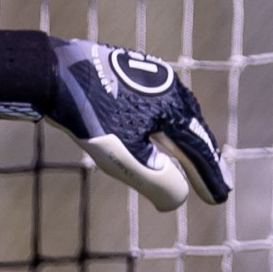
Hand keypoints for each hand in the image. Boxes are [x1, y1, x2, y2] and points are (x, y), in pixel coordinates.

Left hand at [0, 41, 230, 211]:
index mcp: (175, 109)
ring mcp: (151, 76)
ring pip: (176, 116)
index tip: (219, 199)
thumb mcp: (123, 156)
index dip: (209, 177)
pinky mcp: (130, 71)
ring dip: (186, 140)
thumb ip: (155, 180)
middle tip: (218, 182)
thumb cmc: (88, 116)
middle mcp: (170, 88)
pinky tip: (159, 129)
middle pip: (193, 131)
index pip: (199, 151)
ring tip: (193, 157)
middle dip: (204, 159)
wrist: (53, 73)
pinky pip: (158, 105)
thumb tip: (178, 200)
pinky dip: (166, 125)